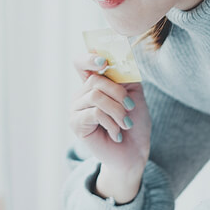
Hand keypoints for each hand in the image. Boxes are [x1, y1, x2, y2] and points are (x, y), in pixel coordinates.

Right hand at [70, 55, 150, 185]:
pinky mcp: (75, 123)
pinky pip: (95, 113)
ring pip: (96, 96)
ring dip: (117, 111)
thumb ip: (125, 74)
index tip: (104, 62)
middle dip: (119, 94)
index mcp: (94, 84)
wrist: (133, 152)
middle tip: (130, 109)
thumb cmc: (134, 123)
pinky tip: (116, 134)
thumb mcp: (134, 93)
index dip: (89, 57)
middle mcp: (81, 94)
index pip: (81, 62)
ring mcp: (76, 109)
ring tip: (125, 124)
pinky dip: (112, 123)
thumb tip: (118, 57)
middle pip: (95, 79)